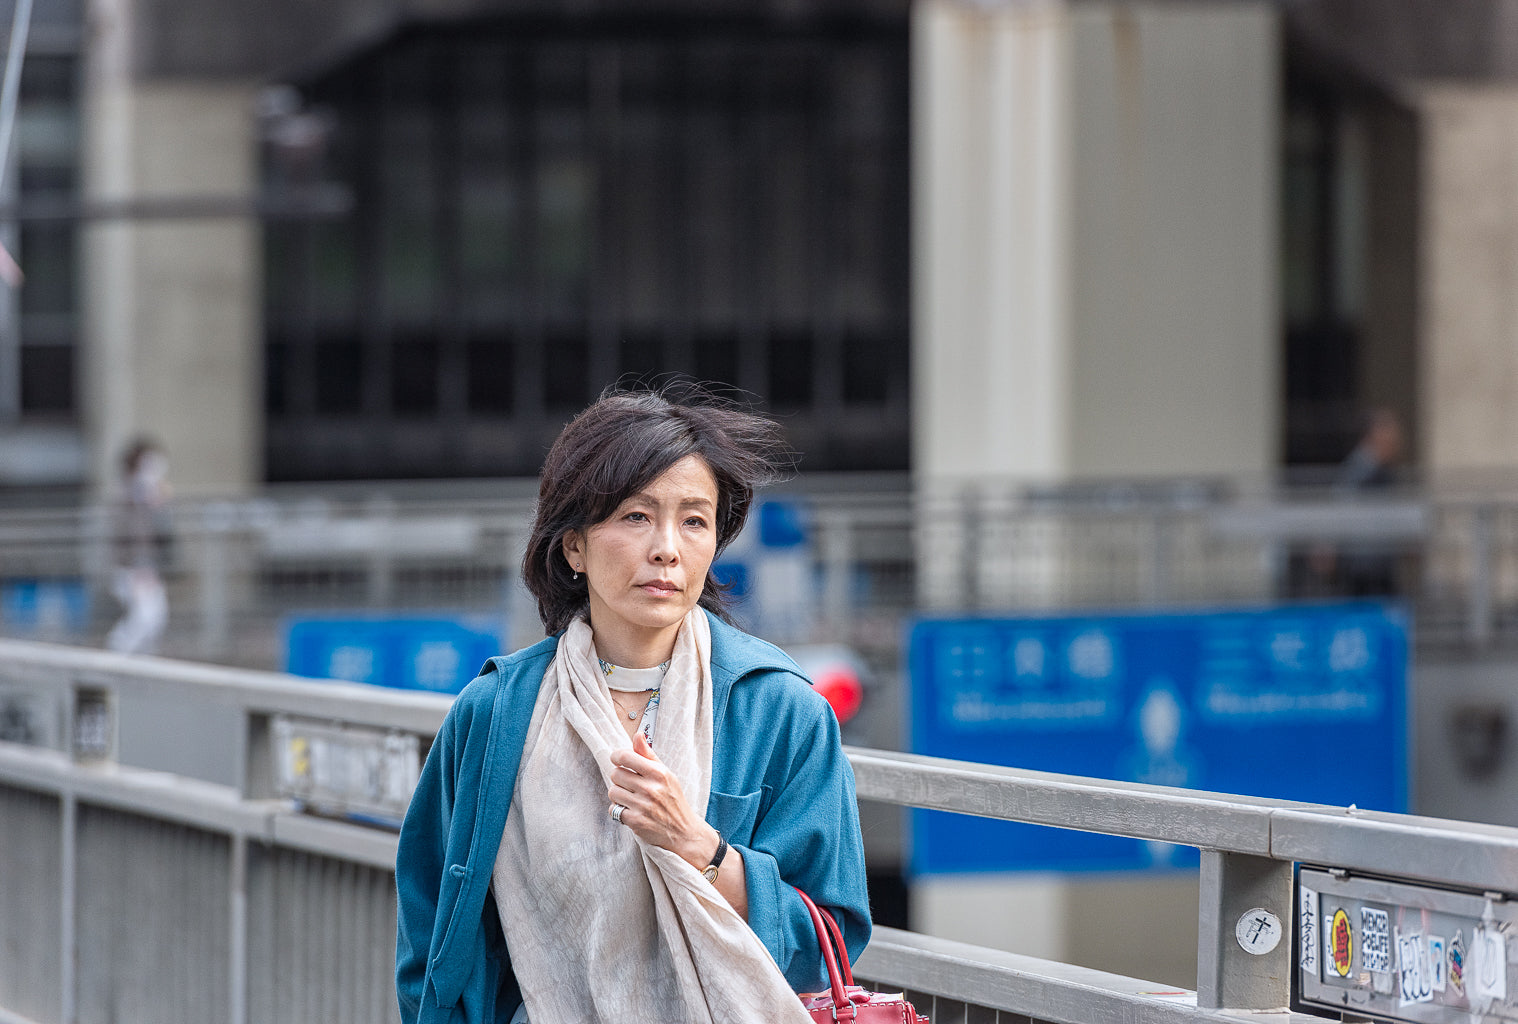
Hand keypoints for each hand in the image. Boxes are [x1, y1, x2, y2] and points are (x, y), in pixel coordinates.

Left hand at [608, 731, 718, 869]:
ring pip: (612, 792)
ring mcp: (643, 806)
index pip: (626, 757)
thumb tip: (638, 735)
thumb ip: (649, 755)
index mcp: (659, 773)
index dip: (617, 757)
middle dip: (620, 778)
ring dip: (618, 795)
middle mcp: (651, 788)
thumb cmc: (674, 800)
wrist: (683, 832)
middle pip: (616, 774)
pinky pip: (614, 810)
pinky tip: (632, 811)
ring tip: (631, 798)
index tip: (618, 760)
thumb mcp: (666, 774)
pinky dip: (619, 811)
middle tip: (630, 784)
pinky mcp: (636, 821)